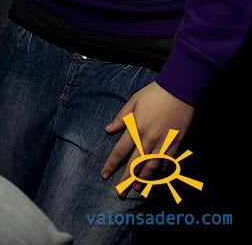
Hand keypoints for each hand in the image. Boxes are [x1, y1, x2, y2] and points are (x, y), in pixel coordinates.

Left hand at [101, 81, 194, 195]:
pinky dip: (161, 171)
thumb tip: (108, 130)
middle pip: (134, 164)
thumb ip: (121, 118)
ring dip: (143, 180)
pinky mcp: (175, 144)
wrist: (179, 91)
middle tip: (119, 193)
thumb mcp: (133, 102)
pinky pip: (167, 162)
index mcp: (135, 128)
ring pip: (151, 167)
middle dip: (126, 179)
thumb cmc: (154, 94)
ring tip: (136, 189)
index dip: (111, 164)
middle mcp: (148, 139)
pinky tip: (157, 177)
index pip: (120, 151)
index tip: (104, 175)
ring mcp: (163, 143)